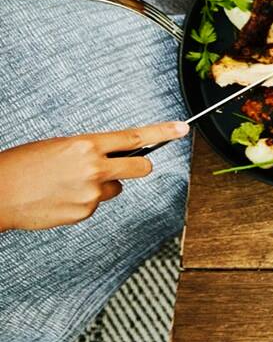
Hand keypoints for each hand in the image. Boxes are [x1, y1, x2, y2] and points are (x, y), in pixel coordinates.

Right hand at [0, 124, 189, 231]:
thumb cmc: (22, 165)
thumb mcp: (59, 146)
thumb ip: (90, 150)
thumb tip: (111, 155)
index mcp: (86, 145)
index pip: (133, 137)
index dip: (162, 132)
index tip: (181, 129)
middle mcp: (94, 168)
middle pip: (141, 166)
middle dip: (138, 165)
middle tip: (125, 166)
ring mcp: (91, 193)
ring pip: (115, 188)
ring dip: (101, 186)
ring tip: (68, 184)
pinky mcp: (85, 212)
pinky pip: (96, 204)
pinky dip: (83, 201)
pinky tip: (60, 197)